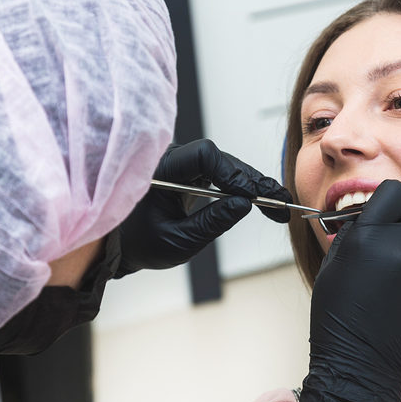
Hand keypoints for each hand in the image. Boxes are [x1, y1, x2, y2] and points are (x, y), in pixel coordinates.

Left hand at [117, 139, 291, 275]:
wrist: (121, 245)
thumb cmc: (139, 242)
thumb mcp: (177, 240)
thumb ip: (212, 222)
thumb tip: (245, 205)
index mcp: (161, 169)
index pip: (204, 156)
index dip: (232, 173)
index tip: (252, 197)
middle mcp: (173, 159)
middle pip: (222, 160)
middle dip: (253, 182)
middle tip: (279, 202)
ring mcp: (183, 165)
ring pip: (226, 166)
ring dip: (252, 185)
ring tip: (278, 204)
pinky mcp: (192, 175)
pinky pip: (222, 174)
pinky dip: (242, 187)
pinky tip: (262, 199)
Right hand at [298, 180, 400, 401]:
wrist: (358, 367)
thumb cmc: (339, 319)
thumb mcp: (334, 266)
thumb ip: (356, 233)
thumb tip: (372, 212)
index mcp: (366, 236)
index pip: (396, 192)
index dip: (394, 204)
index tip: (392, 216)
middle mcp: (397, 248)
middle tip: (392, 262)